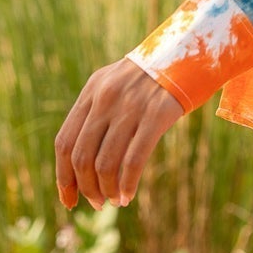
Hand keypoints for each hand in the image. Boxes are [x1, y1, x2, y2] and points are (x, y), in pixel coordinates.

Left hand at [55, 56, 185, 210]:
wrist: (189, 49)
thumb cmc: (151, 75)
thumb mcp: (116, 83)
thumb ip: (96, 113)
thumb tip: (80, 165)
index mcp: (92, 90)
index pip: (64, 142)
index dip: (63, 177)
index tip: (68, 200)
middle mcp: (106, 97)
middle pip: (81, 157)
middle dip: (86, 188)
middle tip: (97, 203)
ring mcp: (131, 106)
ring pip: (105, 164)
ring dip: (107, 191)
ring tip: (115, 200)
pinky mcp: (157, 115)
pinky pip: (133, 161)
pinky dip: (127, 185)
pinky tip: (129, 195)